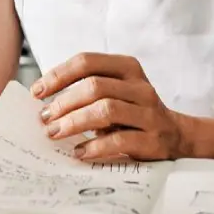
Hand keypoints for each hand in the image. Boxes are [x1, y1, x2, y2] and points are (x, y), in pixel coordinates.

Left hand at [33, 53, 189, 161]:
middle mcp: (139, 86)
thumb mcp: (115, 90)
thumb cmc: (133, 111)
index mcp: (127, 67)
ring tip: (55, 133)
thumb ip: (88, 88)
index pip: (87, 61)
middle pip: (95, 86)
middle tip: (45, 118)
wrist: (175, 134)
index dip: (59, 75)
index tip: (37, 91)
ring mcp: (148, 112)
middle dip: (64, 102)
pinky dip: (95, 146)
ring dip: (75, 122)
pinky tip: (79, 152)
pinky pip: (120, 140)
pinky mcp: (152, 139)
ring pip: (106, 110)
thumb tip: (44, 99)